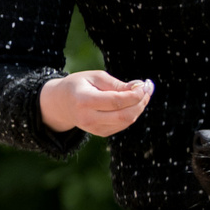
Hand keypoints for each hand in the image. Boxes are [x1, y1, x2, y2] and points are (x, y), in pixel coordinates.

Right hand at [38, 70, 153, 137]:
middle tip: (147, 90)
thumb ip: (116, 84)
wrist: (62, 103)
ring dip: (139, 108)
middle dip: (140, 103)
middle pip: (124, 116)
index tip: (143, 85)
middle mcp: (88, 118)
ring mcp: (94, 128)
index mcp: (84, 101)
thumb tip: (139, 87)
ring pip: (126, 121)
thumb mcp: (94, 77)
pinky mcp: (101, 133)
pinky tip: (132, 103)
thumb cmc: (79, 85)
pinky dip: (132, 114)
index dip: (134, 95)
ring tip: (142, 94)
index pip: (115, 102)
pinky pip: (123, 125)